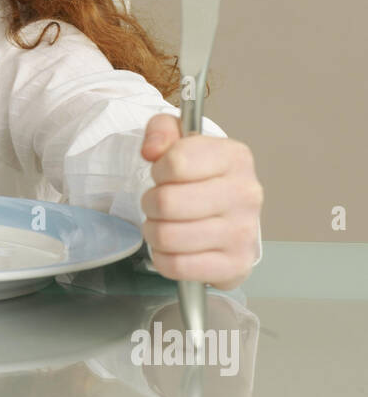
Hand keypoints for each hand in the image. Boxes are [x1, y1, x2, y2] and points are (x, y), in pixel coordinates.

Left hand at [139, 114, 262, 290]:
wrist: (226, 215)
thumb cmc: (200, 178)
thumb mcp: (179, 141)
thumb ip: (161, 130)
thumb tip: (152, 150)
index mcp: (235, 157)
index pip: (176, 162)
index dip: (159, 169)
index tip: (165, 174)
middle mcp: (246, 194)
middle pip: (167, 202)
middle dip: (151, 203)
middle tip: (160, 204)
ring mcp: (243, 233)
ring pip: (168, 236)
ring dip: (155, 231)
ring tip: (166, 224)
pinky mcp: (235, 266)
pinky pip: (177, 266)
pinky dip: (164, 258)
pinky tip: (174, 248)